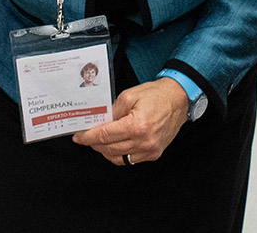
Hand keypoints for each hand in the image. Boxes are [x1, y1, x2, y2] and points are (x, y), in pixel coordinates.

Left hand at [72, 78, 187, 164]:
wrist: (177, 99)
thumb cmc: (155, 95)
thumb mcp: (128, 96)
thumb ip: (111, 111)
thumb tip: (97, 122)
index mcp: (137, 126)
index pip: (105, 136)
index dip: (88, 137)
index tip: (78, 137)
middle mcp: (145, 141)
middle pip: (110, 149)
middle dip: (94, 144)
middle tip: (85, 137)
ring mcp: (151, 150)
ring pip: (119, 158)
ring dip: (105, 151)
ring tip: (97, 141)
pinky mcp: (155, 153)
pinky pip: (131, 160)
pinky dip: (119, 154)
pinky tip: (113, 145)